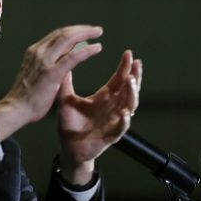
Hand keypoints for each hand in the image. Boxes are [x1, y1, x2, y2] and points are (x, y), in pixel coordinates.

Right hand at [0, 25, 103, 140]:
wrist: (16, 109)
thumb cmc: (26, 97)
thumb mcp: (35, 74)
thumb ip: (47, 65)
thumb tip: (61, 61)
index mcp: (34, 52)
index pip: (56, 35)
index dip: (72, 31)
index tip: (85, 32)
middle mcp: (39, 52)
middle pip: (63, 33)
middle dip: (81, 29)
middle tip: (96, 30)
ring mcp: (45, 61)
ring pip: (68, 39)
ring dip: (85, 33)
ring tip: (98, 32)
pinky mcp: (52, 73)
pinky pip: (73, 57)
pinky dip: (87, 50)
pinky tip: (97, 48)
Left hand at [57, 50, 141, 184]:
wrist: (68, 147)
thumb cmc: (69, 124)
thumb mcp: (66, 99)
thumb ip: (65, 83)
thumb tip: (64, 61)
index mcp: (104, 97)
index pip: (118, 79)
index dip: (124, 67)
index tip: (128, 53)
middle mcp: (112, 107)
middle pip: (129, 89)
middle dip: (134, 76)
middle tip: (136, 64)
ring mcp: (113, 121)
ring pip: (129, 106)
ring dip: (132, 94)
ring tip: (131, 81)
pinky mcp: (110, 135)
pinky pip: (121, 128)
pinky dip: (124, 121)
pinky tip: (124, 113)